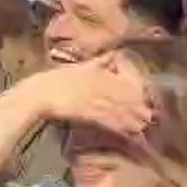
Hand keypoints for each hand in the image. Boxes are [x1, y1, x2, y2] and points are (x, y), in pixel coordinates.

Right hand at [24, 53, 153, 137]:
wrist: (38, 95)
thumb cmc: (54, 80)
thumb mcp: (78, 66)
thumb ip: (98, 62)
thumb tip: (115, 54)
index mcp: (97, 72)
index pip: (123, 81)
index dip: (136, 89)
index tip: (144, 95)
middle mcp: (99, 86)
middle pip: (125, 97)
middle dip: (137, 106)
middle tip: (148, 114)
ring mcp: (95, 101)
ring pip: (121, 110)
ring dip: (133, 117)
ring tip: (142, 124)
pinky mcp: (90, 114)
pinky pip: (110, 121)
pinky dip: (121, 126)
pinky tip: (129, 131)